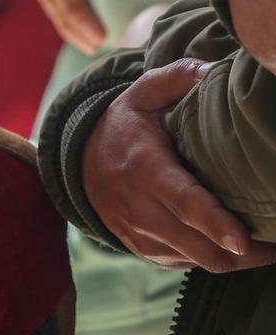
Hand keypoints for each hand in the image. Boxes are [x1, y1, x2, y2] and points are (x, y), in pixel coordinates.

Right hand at [84, 58, 275, 271]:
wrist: (78, 165)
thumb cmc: (122, 128)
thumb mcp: (142, 95)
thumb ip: (178, 78)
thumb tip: (217, 70)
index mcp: (144, 170)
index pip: (183, 202)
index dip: (215, 223)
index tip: (242, 237)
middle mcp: (141, 211)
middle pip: (203, 247)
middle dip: (250, 251)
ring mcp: (143, 237)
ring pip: (203, 262)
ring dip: (240, 257)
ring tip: (267, 240)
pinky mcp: (148, 253)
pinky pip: (192, 264)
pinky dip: (218, 255)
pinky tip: (232, 239)